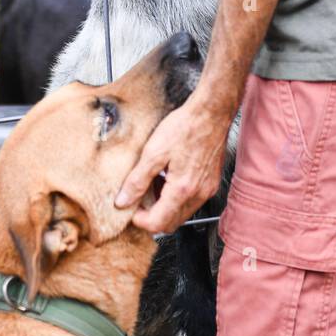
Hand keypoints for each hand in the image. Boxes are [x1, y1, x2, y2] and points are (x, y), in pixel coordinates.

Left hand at [114, 96, 230, 234]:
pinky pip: (191, 201)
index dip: (140, 220)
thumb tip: (123, 201)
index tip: (130, 208)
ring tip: (151, 185)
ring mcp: (207, 190)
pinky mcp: (211, 183)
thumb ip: (137, 180)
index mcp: (182, 190)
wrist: (211, 112)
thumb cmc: (185, 127)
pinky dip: (176, 198)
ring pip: (181, 213)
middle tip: (138, 200)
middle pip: (171, 223)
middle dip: (152, 217)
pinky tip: (167, 179)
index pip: (157, 223)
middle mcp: (198, 195)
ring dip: (164, 207)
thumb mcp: (153, 152)